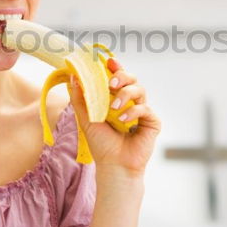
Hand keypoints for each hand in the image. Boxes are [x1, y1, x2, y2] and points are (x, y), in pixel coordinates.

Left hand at [66, 57, 161, 175]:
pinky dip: (133, 112)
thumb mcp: (85, 118)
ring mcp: (142, 111)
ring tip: (114, 107)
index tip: (109, 61)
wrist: (113, 165)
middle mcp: (130, 102)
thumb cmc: (101, 143)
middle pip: (132, 79)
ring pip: (140, 90)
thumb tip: (74, 77)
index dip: (116, 67)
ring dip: (125, 94)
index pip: (118, 78)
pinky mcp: (152, 122)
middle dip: (122, 76)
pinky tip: (124, 121)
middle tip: (111, 82)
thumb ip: (80, 99)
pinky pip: (145, 108)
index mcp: (116, 99)